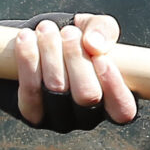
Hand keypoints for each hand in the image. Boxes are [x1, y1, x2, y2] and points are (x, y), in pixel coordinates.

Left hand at [12, 14, 137, 126]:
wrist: (39, 42)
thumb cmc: (77, 38)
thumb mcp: (96, 29)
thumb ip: (104, 30)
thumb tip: (94, 45)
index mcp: (113, 102)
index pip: (123, 111)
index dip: (113, 86)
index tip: (101, 57)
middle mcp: (88, 117)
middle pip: (86, 95)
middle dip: (76, 58)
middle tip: (68, 32)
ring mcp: (60, 120)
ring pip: (56, 91)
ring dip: (50, 54)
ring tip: (46, 29)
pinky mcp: (33, 114)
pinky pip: (29, 92)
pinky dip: (28, 60)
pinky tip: (26, 38)